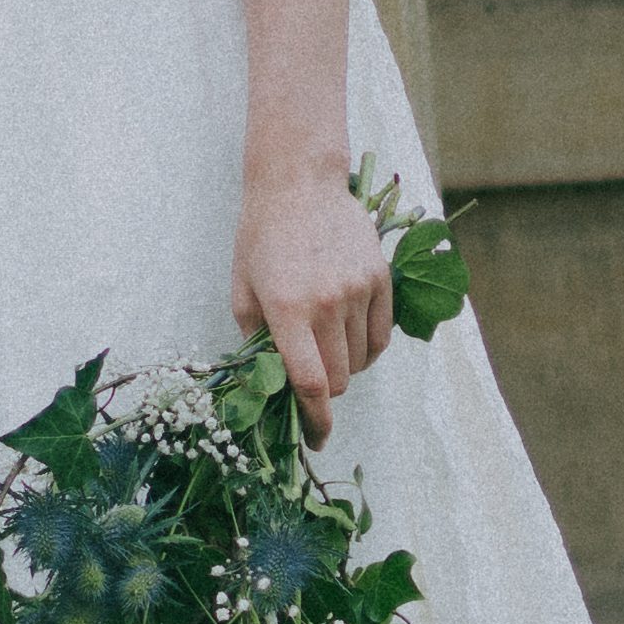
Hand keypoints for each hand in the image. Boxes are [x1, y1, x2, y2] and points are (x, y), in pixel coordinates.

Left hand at [231, 160, 393, 444]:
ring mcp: (358, 289)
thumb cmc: (261, 239)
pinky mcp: (381, 279)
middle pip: (338, 380)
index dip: (314, 421)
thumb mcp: (242, 291)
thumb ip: (256, 343)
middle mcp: (327, 302)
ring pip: (361, 362)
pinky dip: (367, 348)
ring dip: (344, 367)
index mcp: (287, 309)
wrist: (298, 184)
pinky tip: (348, 334)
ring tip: (325, 343)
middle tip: (310, 378)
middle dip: (324, 392)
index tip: (315, 439)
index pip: (309, 383)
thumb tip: (272, 387)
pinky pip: (381, 337)